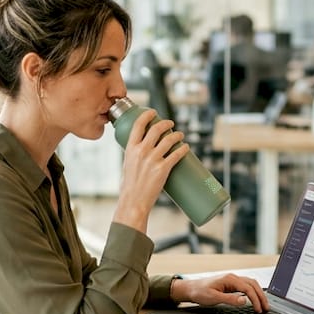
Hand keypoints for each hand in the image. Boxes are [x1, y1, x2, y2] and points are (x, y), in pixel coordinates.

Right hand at [113, 110, 188, 230]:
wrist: (133, 201)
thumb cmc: (129, 185)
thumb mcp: (127, 164)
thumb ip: (134, 155)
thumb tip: (143, 149)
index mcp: (130, 149)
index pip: (138, 125)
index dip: (147, 115)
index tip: (153, 112)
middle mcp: (141, 151)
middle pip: (156, 129)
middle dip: (166, 123)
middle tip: (171, 123)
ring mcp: (153, 160)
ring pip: (169, 140)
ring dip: (177, 135)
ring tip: (181, 135)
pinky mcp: (163, 169)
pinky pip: (176, 155)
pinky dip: (183, 149)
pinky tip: (186, 147)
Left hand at [173, 274, 268, 312]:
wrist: (190, 289)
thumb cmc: (199, 292)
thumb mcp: (214, 298)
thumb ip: (230, 299)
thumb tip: (244, 300)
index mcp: (230, 279)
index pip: (248, 289)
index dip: (255, 300)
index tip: (259, 309)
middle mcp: (233, 277)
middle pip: (253, 285)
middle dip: (261, 296)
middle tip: (266, 308)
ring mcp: (232, 280)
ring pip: (251, 284)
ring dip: (258, 293)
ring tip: (263, 304)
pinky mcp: (230, 283)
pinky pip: (246, 285)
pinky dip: (253, 292)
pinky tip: (254, 298)